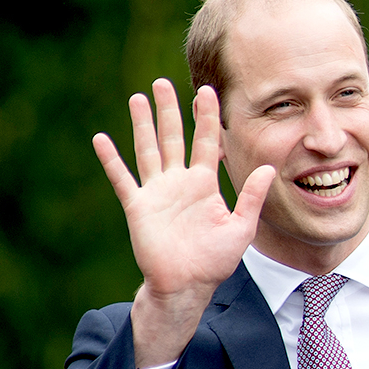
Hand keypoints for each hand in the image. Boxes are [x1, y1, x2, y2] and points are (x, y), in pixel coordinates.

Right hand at [92, 79, 273, 366]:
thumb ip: (253, 198)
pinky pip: (123, 178)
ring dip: (142, 125)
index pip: (206, 142)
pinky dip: (111, 160)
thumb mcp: (241, 228)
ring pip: (148, 150)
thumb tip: (268, 168)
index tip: (206, 91)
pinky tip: (101, 139)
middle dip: (170, 111)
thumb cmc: (215, 260)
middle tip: (164, 83)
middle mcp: (179, 182)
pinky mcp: (138, 206)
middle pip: (174, 138)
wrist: (188, 284)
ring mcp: (157, 192)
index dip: (206, 117)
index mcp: (204, 184)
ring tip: (138, 98)